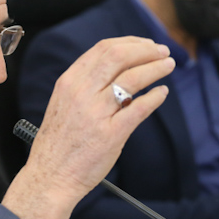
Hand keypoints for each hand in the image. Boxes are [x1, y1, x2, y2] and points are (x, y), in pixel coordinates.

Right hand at [3, 37, 175, 218]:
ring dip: (155, 69)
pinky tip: (161, 94)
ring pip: (132, 78)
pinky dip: (154, 97)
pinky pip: (138, 108)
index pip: (103, 49)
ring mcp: (96, 113)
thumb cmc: (58, 142)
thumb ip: (86, 85)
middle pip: (119, 57)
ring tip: (168, 67)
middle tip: (163, 52)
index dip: (130, 42)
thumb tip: (119, 70)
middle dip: (146, 50)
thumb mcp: (63, 103)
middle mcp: (81, 93)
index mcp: (69, 82)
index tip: (146, 44)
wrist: (50, 176)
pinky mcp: (111, 134)